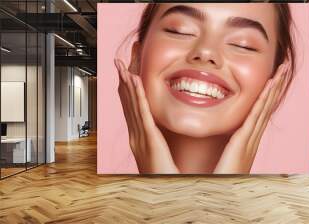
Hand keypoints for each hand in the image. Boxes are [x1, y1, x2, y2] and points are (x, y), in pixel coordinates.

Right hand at [114, 59, 178, 173]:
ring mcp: (141, 137)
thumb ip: (158, 145)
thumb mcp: (159, 158)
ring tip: (123, 67)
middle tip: (119, 64)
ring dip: (127, 85)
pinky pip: (143, 113)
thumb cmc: (165, 179)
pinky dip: (138, 96)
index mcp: (139, 140)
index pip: (132, 110)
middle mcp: (136, 137)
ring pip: (133, 105)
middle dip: (123, 83)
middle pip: (128, 104)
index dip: (128, 91)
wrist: (165, 194)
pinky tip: (135, 82)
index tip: (126, 75)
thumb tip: (158, 135)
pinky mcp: (150, 139)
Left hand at [214, 63, 290, 173]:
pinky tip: (270, 85)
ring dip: (274, 88)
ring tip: (282, 71)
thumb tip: (208, 136)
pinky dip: (265, 99)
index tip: (271, 80)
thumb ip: (215, 146)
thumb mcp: (218, 158)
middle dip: (275, 87)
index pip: (257, 112)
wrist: (218, 197)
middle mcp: (251, 139)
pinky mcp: (244, 142)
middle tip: (283, 68)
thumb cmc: (214, 181)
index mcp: (244, 142)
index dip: (266, 95)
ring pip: (264, 107)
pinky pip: (256, 115)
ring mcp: (250, 140)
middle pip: (265, 106)